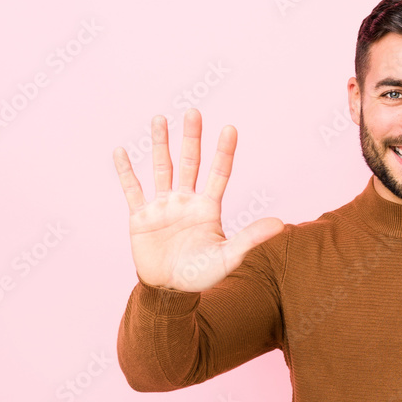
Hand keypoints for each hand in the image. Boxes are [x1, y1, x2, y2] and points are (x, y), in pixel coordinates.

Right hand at [112, 108, 283, 291]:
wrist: (170, 290)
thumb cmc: (202, 274)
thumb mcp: (229, 256)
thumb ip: (251, 238)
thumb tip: (281, 224)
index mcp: (208, 207)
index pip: (218, 173)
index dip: (224, 151)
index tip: (230, 128)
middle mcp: (186, 201)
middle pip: (190, 163)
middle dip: (191, 138)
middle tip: (193, 112)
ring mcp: (163, 206)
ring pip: (162, 168)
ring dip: (161, 144)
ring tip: (160, 118)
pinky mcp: (141, 216)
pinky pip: (132, 189)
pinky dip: (126, 171)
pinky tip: (120, 151)